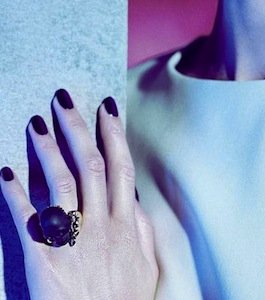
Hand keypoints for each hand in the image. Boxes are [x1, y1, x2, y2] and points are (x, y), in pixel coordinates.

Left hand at [0, 90, 158, 299]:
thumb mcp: (146, 272)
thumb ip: (144, 234)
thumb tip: (134, 201)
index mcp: (126, 226)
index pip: (120, 167)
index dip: (113, 133)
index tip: (105, 106)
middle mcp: (101, 226)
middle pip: (89, 165)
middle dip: (76, 127)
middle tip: (62, 98)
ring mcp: (73, 242)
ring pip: (60, 183)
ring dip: (47, 150)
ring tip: (35, 123)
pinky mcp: (44, 262)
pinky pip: (28, 221)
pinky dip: (14, 195)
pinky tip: (4, 173)